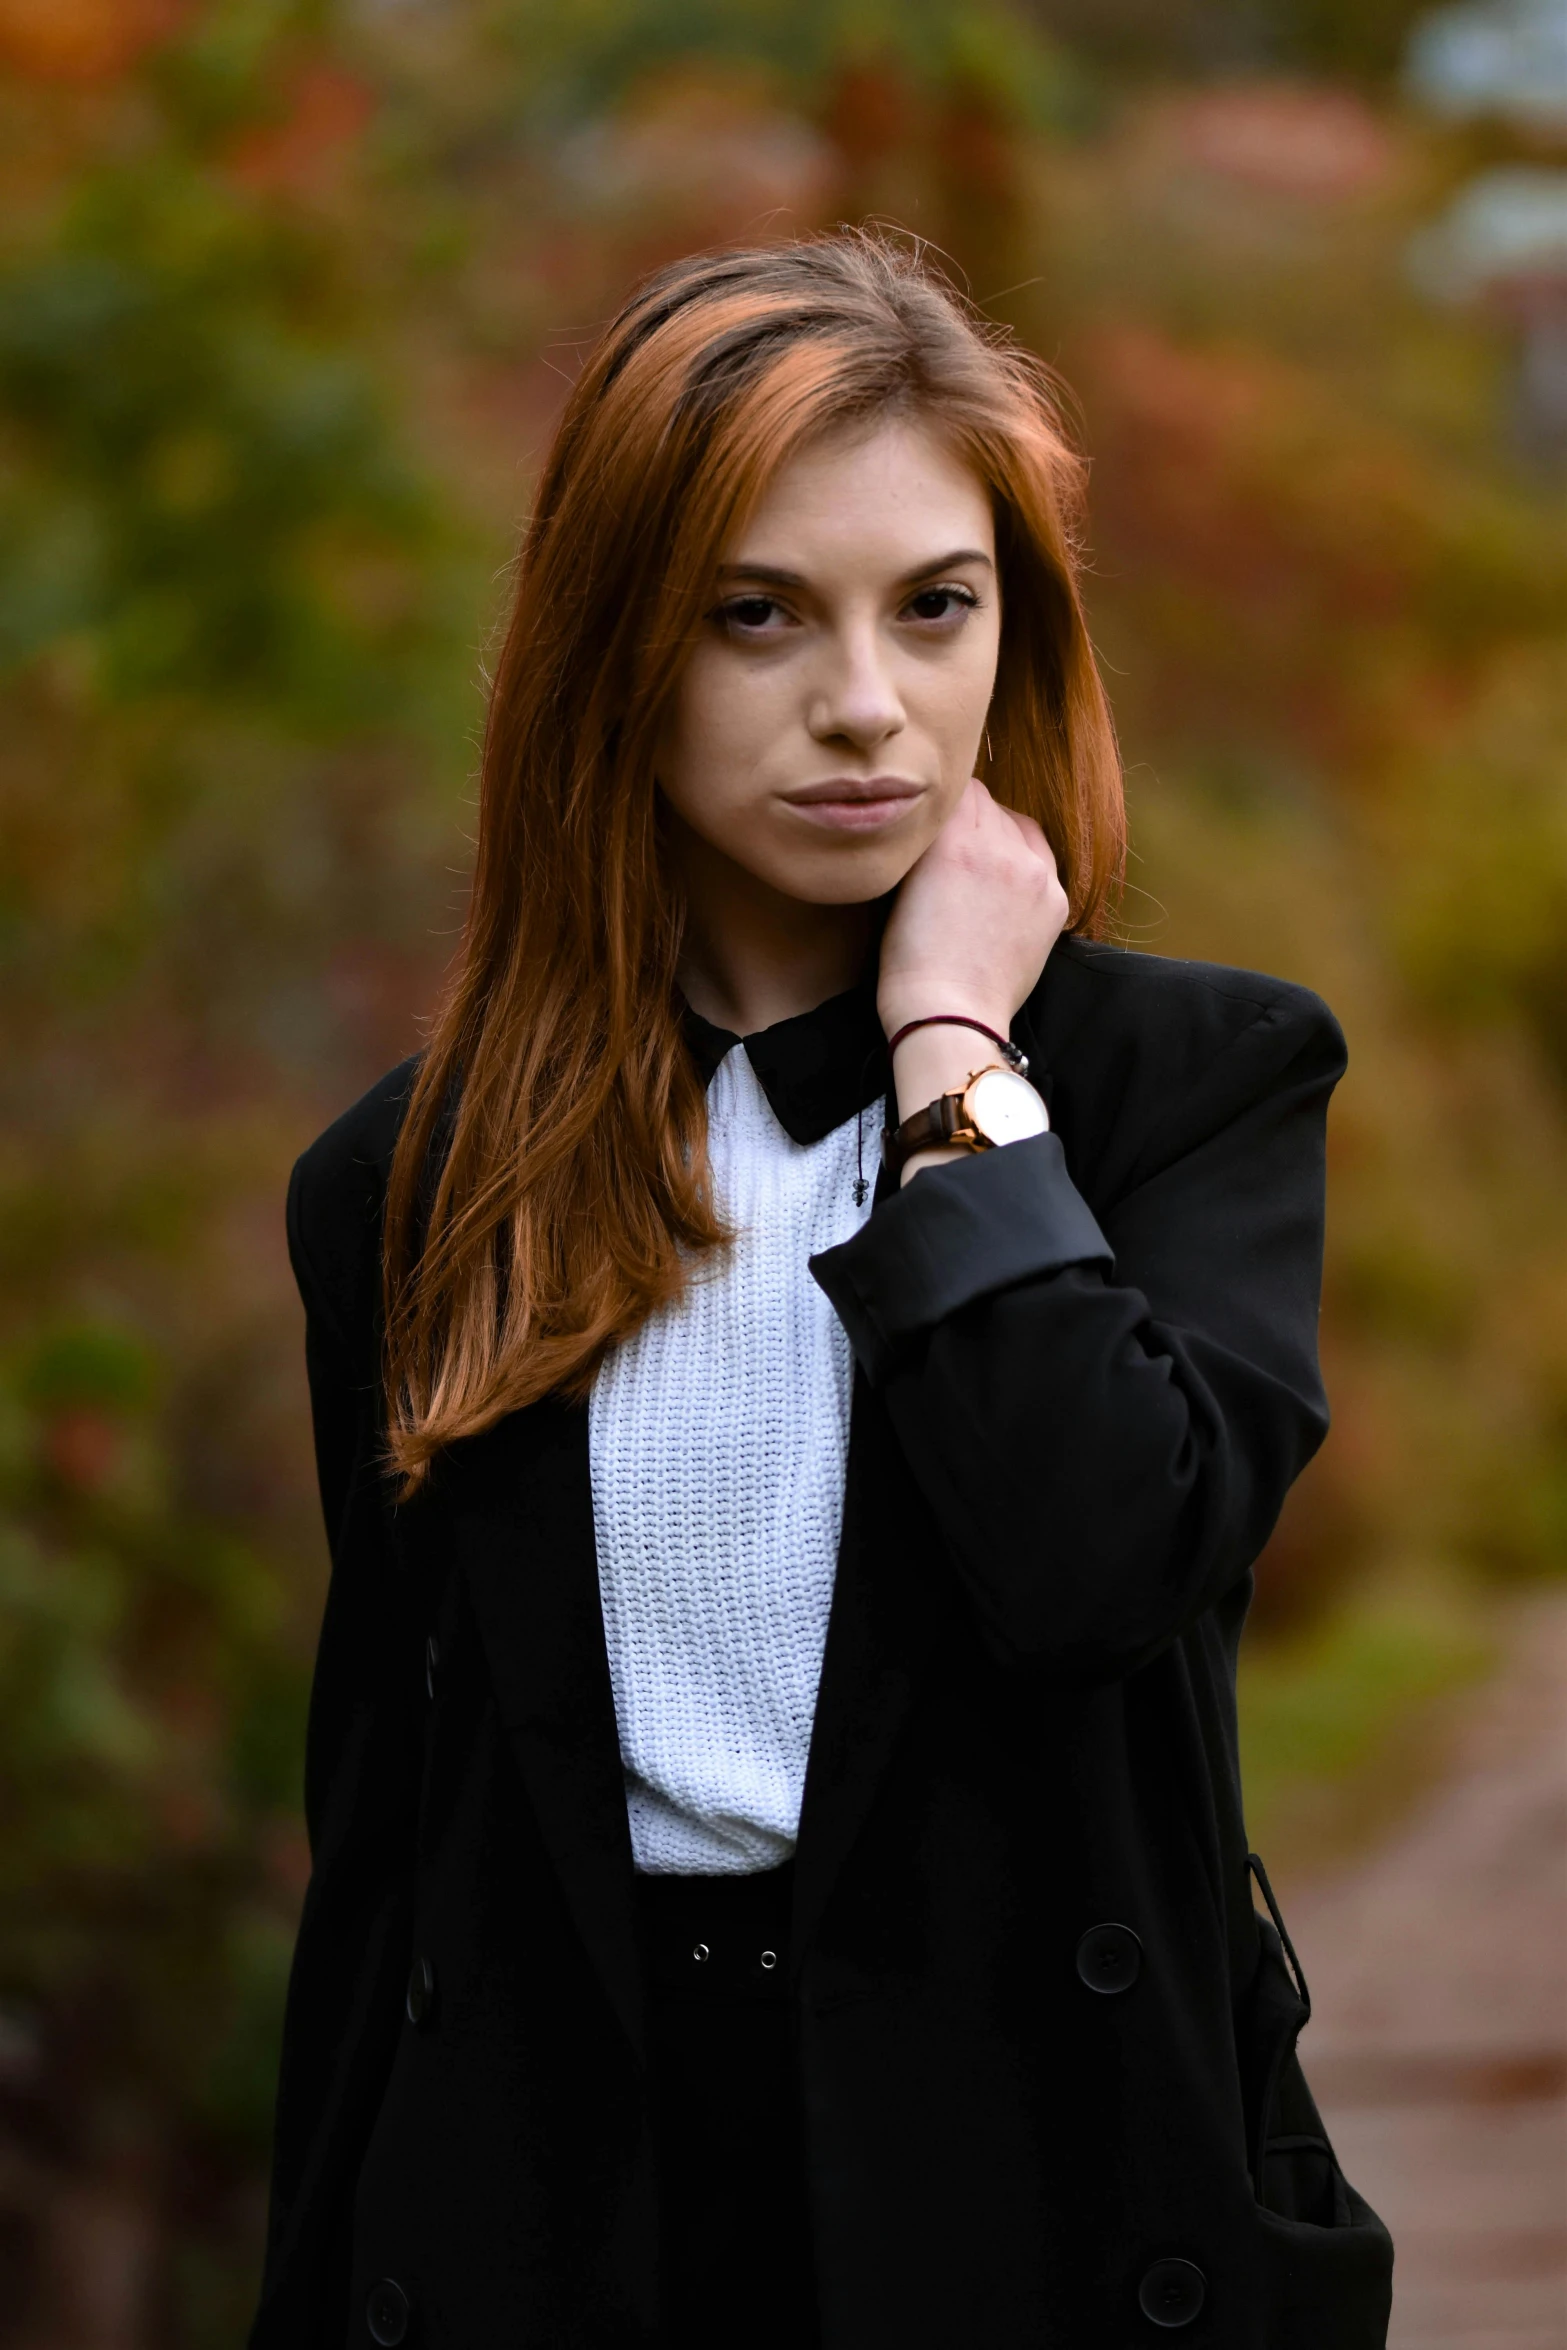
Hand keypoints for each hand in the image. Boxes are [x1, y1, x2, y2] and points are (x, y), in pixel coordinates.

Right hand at [877, 777, 1068, 1041]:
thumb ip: (925, 841)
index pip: (960, 788)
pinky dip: (1024, 865)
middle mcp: (1000, 847)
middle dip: (971, 820)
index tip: (937, 818)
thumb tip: (938, 816)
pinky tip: (1005, 889)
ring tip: (981, 867)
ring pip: (1019, 826)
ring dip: (1001, 836)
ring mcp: (1034, 873)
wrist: (950, 1014)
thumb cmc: (910, 960)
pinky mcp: (1055, 899)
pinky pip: (1041, 859)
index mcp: (954, 840)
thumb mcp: (902, 885)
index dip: (946, 803)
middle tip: (954, 848)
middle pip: (989, 804)